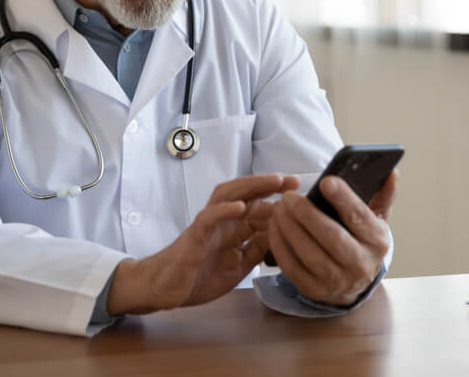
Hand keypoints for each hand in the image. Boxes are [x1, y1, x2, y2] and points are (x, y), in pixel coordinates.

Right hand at [108, 173, 298, 314]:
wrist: (167, 288)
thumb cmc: (199, 275)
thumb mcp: (238, 265)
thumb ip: (256, 249)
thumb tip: (281, 236)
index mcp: (234, 228)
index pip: (258, 207)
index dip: (279, 200)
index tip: (302, 195)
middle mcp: (222, 221)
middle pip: (246, 194)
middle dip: (269, 185)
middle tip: (294, 180)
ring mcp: (208, 226)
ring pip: (228, 196)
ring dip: (250, 187)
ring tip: (272, 182)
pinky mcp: (194, 236)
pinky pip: (208, 218)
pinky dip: (224, 210)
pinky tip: (240, 206)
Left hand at [267, 170, 397, 305]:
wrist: (355, 284)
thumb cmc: (362, 241)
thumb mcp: (376, 219)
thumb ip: (383, 194)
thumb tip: (391, 172)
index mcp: (376, 241)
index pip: (359, 217)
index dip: (343, 199)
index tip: (326, 181)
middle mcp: (360, 263)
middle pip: (332, 237)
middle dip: (307, 214)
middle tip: (289, 196)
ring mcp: (337, 280)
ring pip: (310, 253)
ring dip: (290, 228)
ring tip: (278, 208)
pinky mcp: (314, 290)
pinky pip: (292, 267)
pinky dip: (280, 246)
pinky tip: (274, 227)